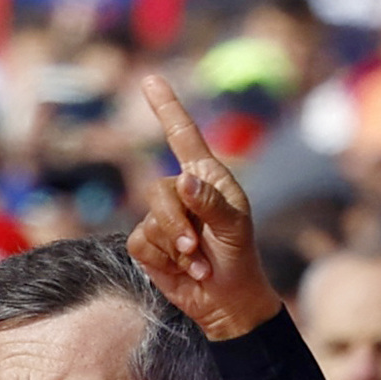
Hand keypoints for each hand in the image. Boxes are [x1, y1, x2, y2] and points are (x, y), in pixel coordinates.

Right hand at [129, 77, 281, 339]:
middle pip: (158, 190)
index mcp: (206, 177)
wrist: (228, 300)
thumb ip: (211, 204)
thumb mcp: (235, 228)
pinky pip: (142, 242)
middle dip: (178, 222)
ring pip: (151, 220)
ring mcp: (162, 217)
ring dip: (177, 247)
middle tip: (198, 245)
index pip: (182, 136)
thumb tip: (184, 183)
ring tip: (199, 261)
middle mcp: (181, 191)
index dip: (167, 108)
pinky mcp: (148, 243)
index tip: (150, 79)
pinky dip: (165, 260)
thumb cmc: (238, 258)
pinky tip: (185, 270)